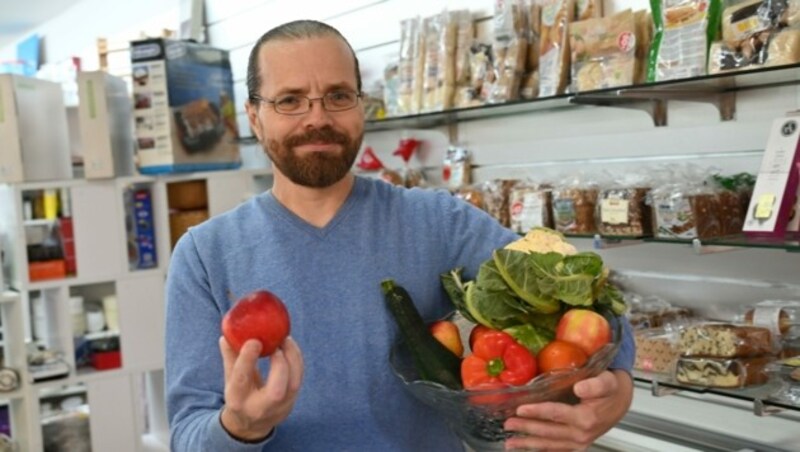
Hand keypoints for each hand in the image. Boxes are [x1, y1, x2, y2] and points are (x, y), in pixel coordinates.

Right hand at [219, 336, 303, 441]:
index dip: (248, 359)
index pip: (242, 380)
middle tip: (278, 342)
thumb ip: (230, 357)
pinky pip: (298, 381)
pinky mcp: (290, 404)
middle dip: (279, 364)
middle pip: (275, 391)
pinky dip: (296, 361)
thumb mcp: (230, 379)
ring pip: (293, 385)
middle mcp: (258, 408)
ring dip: (293, 358)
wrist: (250, 425)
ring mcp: (278, 408)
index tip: (254, 341)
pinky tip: (290, 347)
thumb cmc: (239, 395)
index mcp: (237, 400)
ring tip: (286, 340)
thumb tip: (226, 335)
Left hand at [503, 370, 632, 450]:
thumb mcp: (606, 382)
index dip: (537, 412)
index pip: (556, 414)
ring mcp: (579, 442)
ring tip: (510, 443)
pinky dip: (541, 450)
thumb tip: (580, 387)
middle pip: (548, 432)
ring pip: (549, 444)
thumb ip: (594, 385)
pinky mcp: (578, 446)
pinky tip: (527, 449)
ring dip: (528, 444)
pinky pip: (556, 450)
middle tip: (507, 424)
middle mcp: (581, 433)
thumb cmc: (610, 389)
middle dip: (526, 428)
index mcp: (586, 417)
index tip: (520, 409)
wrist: (620, 401)